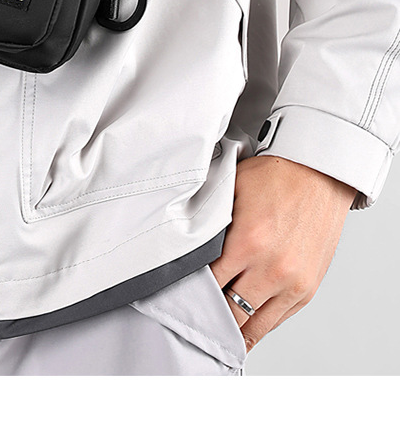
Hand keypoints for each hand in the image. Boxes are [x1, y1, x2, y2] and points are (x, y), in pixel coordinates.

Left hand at [209, 153, 355, 351]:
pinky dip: (260, 322)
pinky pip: (277, 321)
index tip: (183, 294)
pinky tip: (245, 320)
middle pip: (231, 313)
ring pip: (255, 326)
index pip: (210, 286)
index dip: (193, 292)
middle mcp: (271, 270)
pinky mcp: (307, 290)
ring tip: (218, 328)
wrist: (319, 175)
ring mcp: (292, 284)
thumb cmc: (276, 178)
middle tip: (196, 316)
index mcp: (247, 244)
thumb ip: (212, 223)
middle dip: (212, 316)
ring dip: (236, 328)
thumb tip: (191, 247)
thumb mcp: (233, 190)